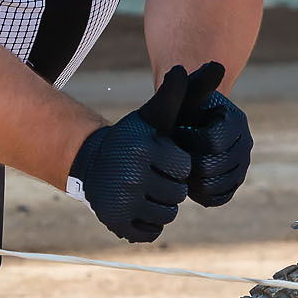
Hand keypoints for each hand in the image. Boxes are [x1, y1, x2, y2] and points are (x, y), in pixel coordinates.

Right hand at [68, 67, 195, 242]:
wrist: (93, 163)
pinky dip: (147, 223)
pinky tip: (137, 206)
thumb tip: (203, 65)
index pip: (185, 168)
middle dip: (170, 185)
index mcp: (146, 149)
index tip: (161, 157)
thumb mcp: (154, 116)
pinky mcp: (116, 223)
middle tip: (152, 175)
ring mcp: (122, 201)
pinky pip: (150, 232)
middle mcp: (133, 176)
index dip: (177, 164)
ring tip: (146, 189)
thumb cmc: (133, 139)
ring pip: (167, 214)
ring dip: (161, 205)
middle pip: (178, 194)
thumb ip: (177, 94)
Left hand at [170, 63, 252, 206]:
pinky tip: (187, 181)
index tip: (177, 132)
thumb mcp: (186, 96)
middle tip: (174, 154)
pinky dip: (201, 193)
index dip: (189, 140)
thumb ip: (198, 83)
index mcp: (236, 122)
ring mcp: (241, 167)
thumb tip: (217, 65)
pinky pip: (219, 198)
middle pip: (214, 166)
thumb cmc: (180, 111)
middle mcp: (245, 145)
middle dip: (189, 161)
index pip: (213, 141)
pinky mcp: (233, 184)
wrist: (182, 128)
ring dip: (193, 179)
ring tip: (178, 167)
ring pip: (217, 184)